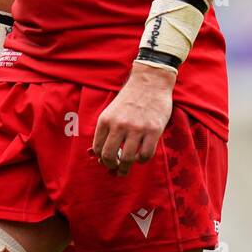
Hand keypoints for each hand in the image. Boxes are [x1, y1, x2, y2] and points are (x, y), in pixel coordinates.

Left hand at [91, 62, 174, 176]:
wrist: (150, 82)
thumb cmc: (130, 98)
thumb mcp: (111, 111)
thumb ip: (106, 130)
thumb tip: (97, 154)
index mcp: (105, 120)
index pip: (98, 148)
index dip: (102, 159)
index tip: (107, 161)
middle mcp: (119, 125)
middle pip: (109, 156)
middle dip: (112, 166)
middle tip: (116, 169)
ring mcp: (136, 128)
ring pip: (128, 159)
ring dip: (126, 167)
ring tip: (127, 168)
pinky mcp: (153, 130)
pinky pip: (146, 155)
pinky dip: (142, 160)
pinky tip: (141, 156)